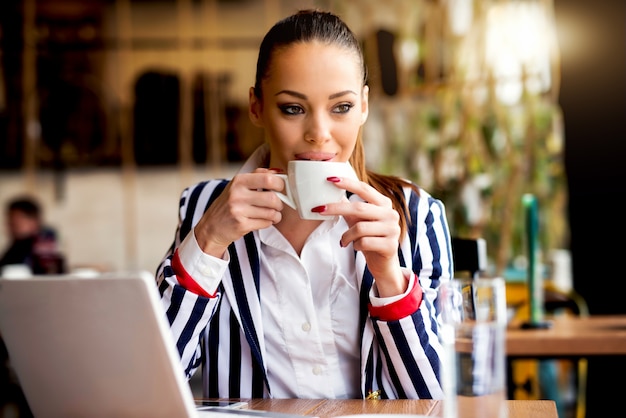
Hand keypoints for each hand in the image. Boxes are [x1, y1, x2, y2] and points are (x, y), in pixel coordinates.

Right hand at [193, 168, 284, 257]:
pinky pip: (265, 223)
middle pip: (272, 198)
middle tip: (278, 205)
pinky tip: (263, 221)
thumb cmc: (229, 204)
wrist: (212, 226)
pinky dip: (268, 223)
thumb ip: (258, 176)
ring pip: (271, 213)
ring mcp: (238, 210)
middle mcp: (237, 194)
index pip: (268, 179)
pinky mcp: (241, 225)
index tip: (280, 188)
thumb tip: (279, 171)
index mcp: (239, 181)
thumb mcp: (238, 185)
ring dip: (276, 215)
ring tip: (273, 215)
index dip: (280, 184)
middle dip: (280, 203)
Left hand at [317, 176, 405, 296]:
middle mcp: (391, 214)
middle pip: (359, 208)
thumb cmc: (369, 237)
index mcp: (384, 203)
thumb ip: (348, 207)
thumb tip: (330, 191)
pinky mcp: (390, 246)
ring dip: (346, 235)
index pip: (364, 188)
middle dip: (336, 208)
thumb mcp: (358, 220)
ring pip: (360, 228)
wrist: (383, 263)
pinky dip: (355, 245)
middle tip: (319, 210)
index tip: (330, 179)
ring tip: (344, 241)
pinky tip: (356, 247)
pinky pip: (364, 242)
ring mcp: (393, 230)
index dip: (347, 183)